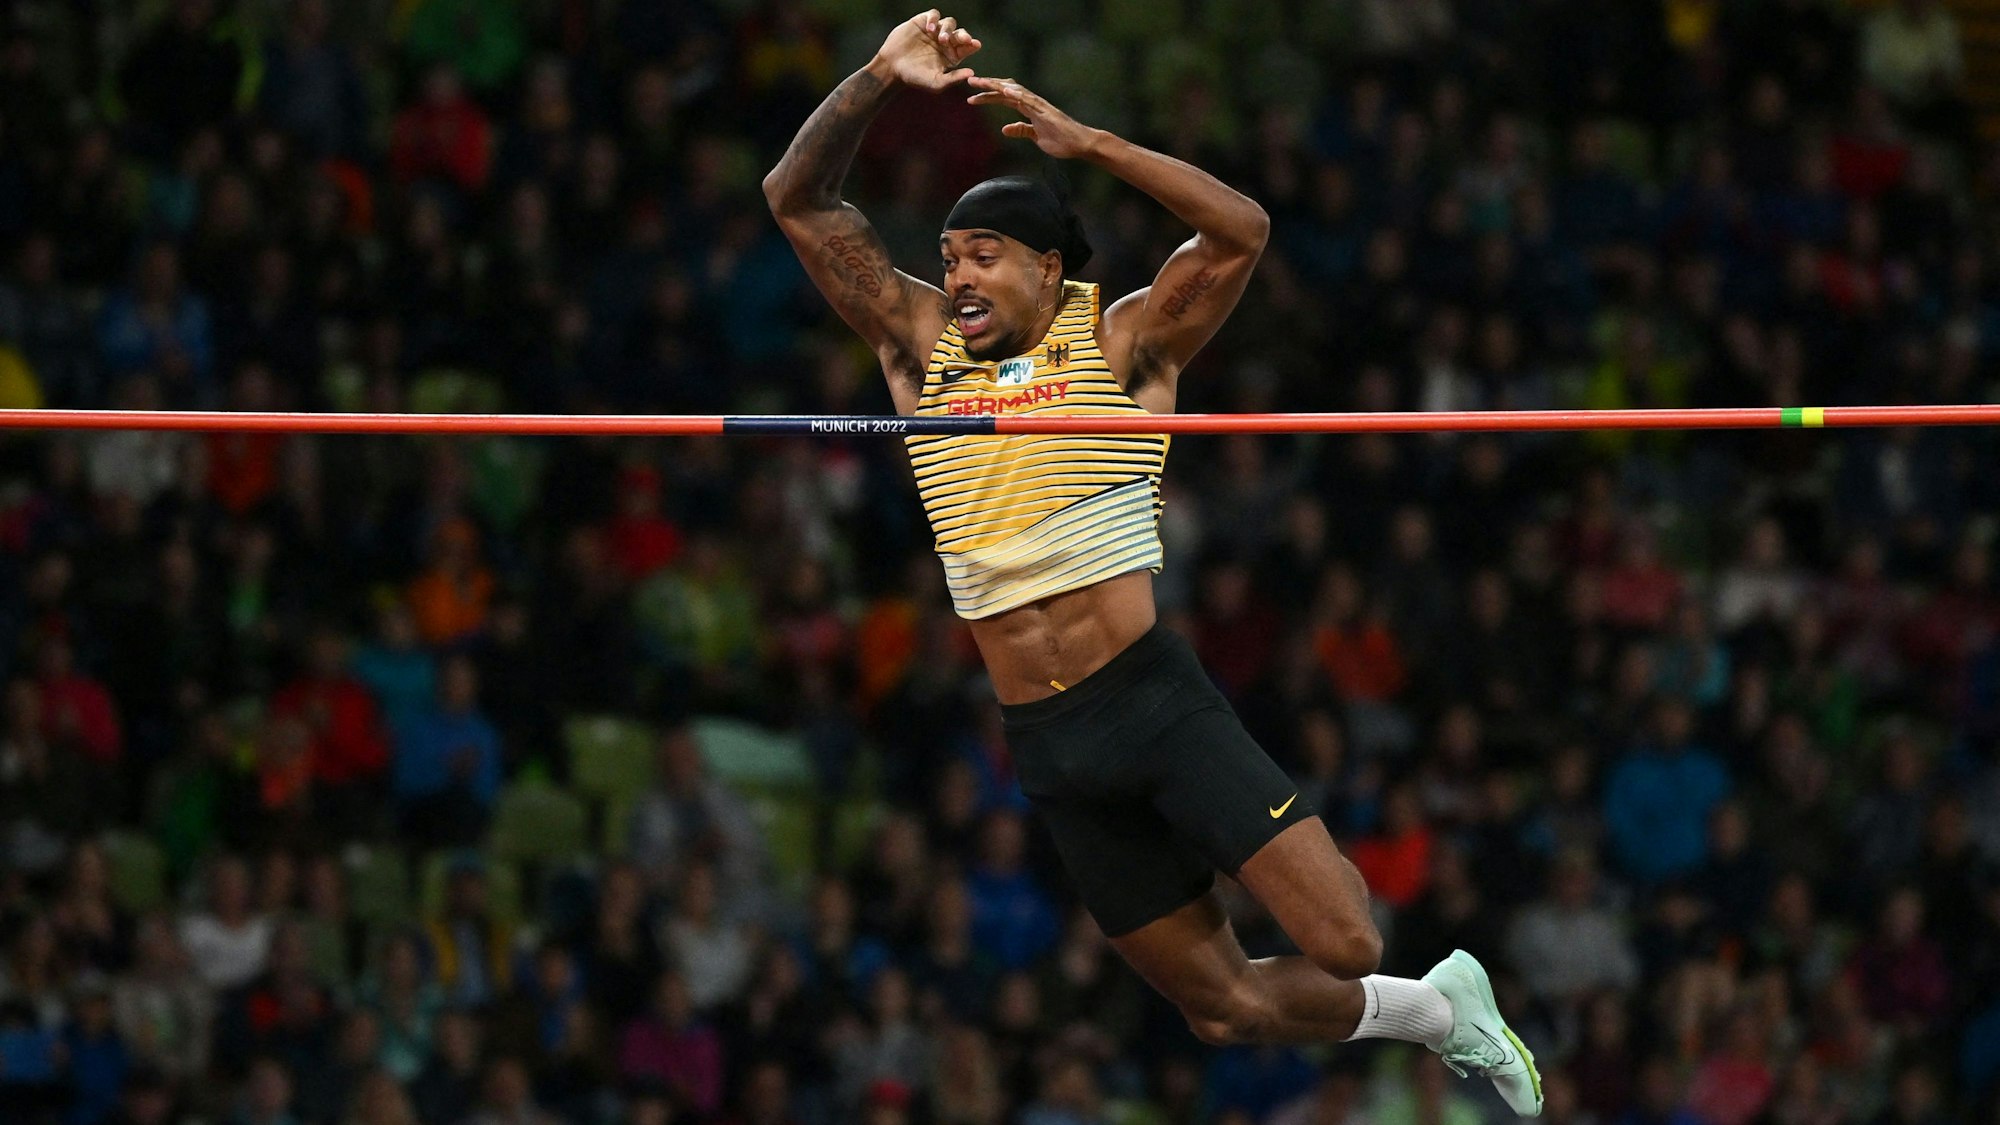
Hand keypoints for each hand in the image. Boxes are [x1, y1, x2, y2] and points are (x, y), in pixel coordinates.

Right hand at [875, 10, 979, 90]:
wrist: (892, 68)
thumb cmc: (914, 78)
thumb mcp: (936, 83)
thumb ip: (953, 79)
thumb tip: (972, 73)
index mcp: (952, 56)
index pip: (967, 47)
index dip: (972, 44)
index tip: (975, 44)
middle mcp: (946, 42)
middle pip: (960, 33)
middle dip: (963, 36)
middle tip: (964, 40)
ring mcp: (935, 31)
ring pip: (949, 23)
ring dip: (948, 30)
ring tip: (941, 39)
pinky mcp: (923, 22)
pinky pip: (933, 15)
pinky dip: (934, 19)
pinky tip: (930, 29)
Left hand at [966, 77, 1103, 158]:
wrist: (1079, 144)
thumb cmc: (1061, 141)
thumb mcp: (1035, 137)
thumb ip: (1021, 131)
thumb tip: (1005, 129)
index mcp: (1029, 109)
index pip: (1004, 99)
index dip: (988, 96)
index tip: (972, 97)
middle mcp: (1032, 103)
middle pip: (1006, 90)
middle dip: (988, 86)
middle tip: (970, 82)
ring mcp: (1039, 105)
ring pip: (1014, 91)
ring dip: (997, 86)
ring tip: (981, 82)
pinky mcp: (1046, 111)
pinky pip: (1029, 100)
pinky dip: (1016, 94)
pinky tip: (1004, 91)